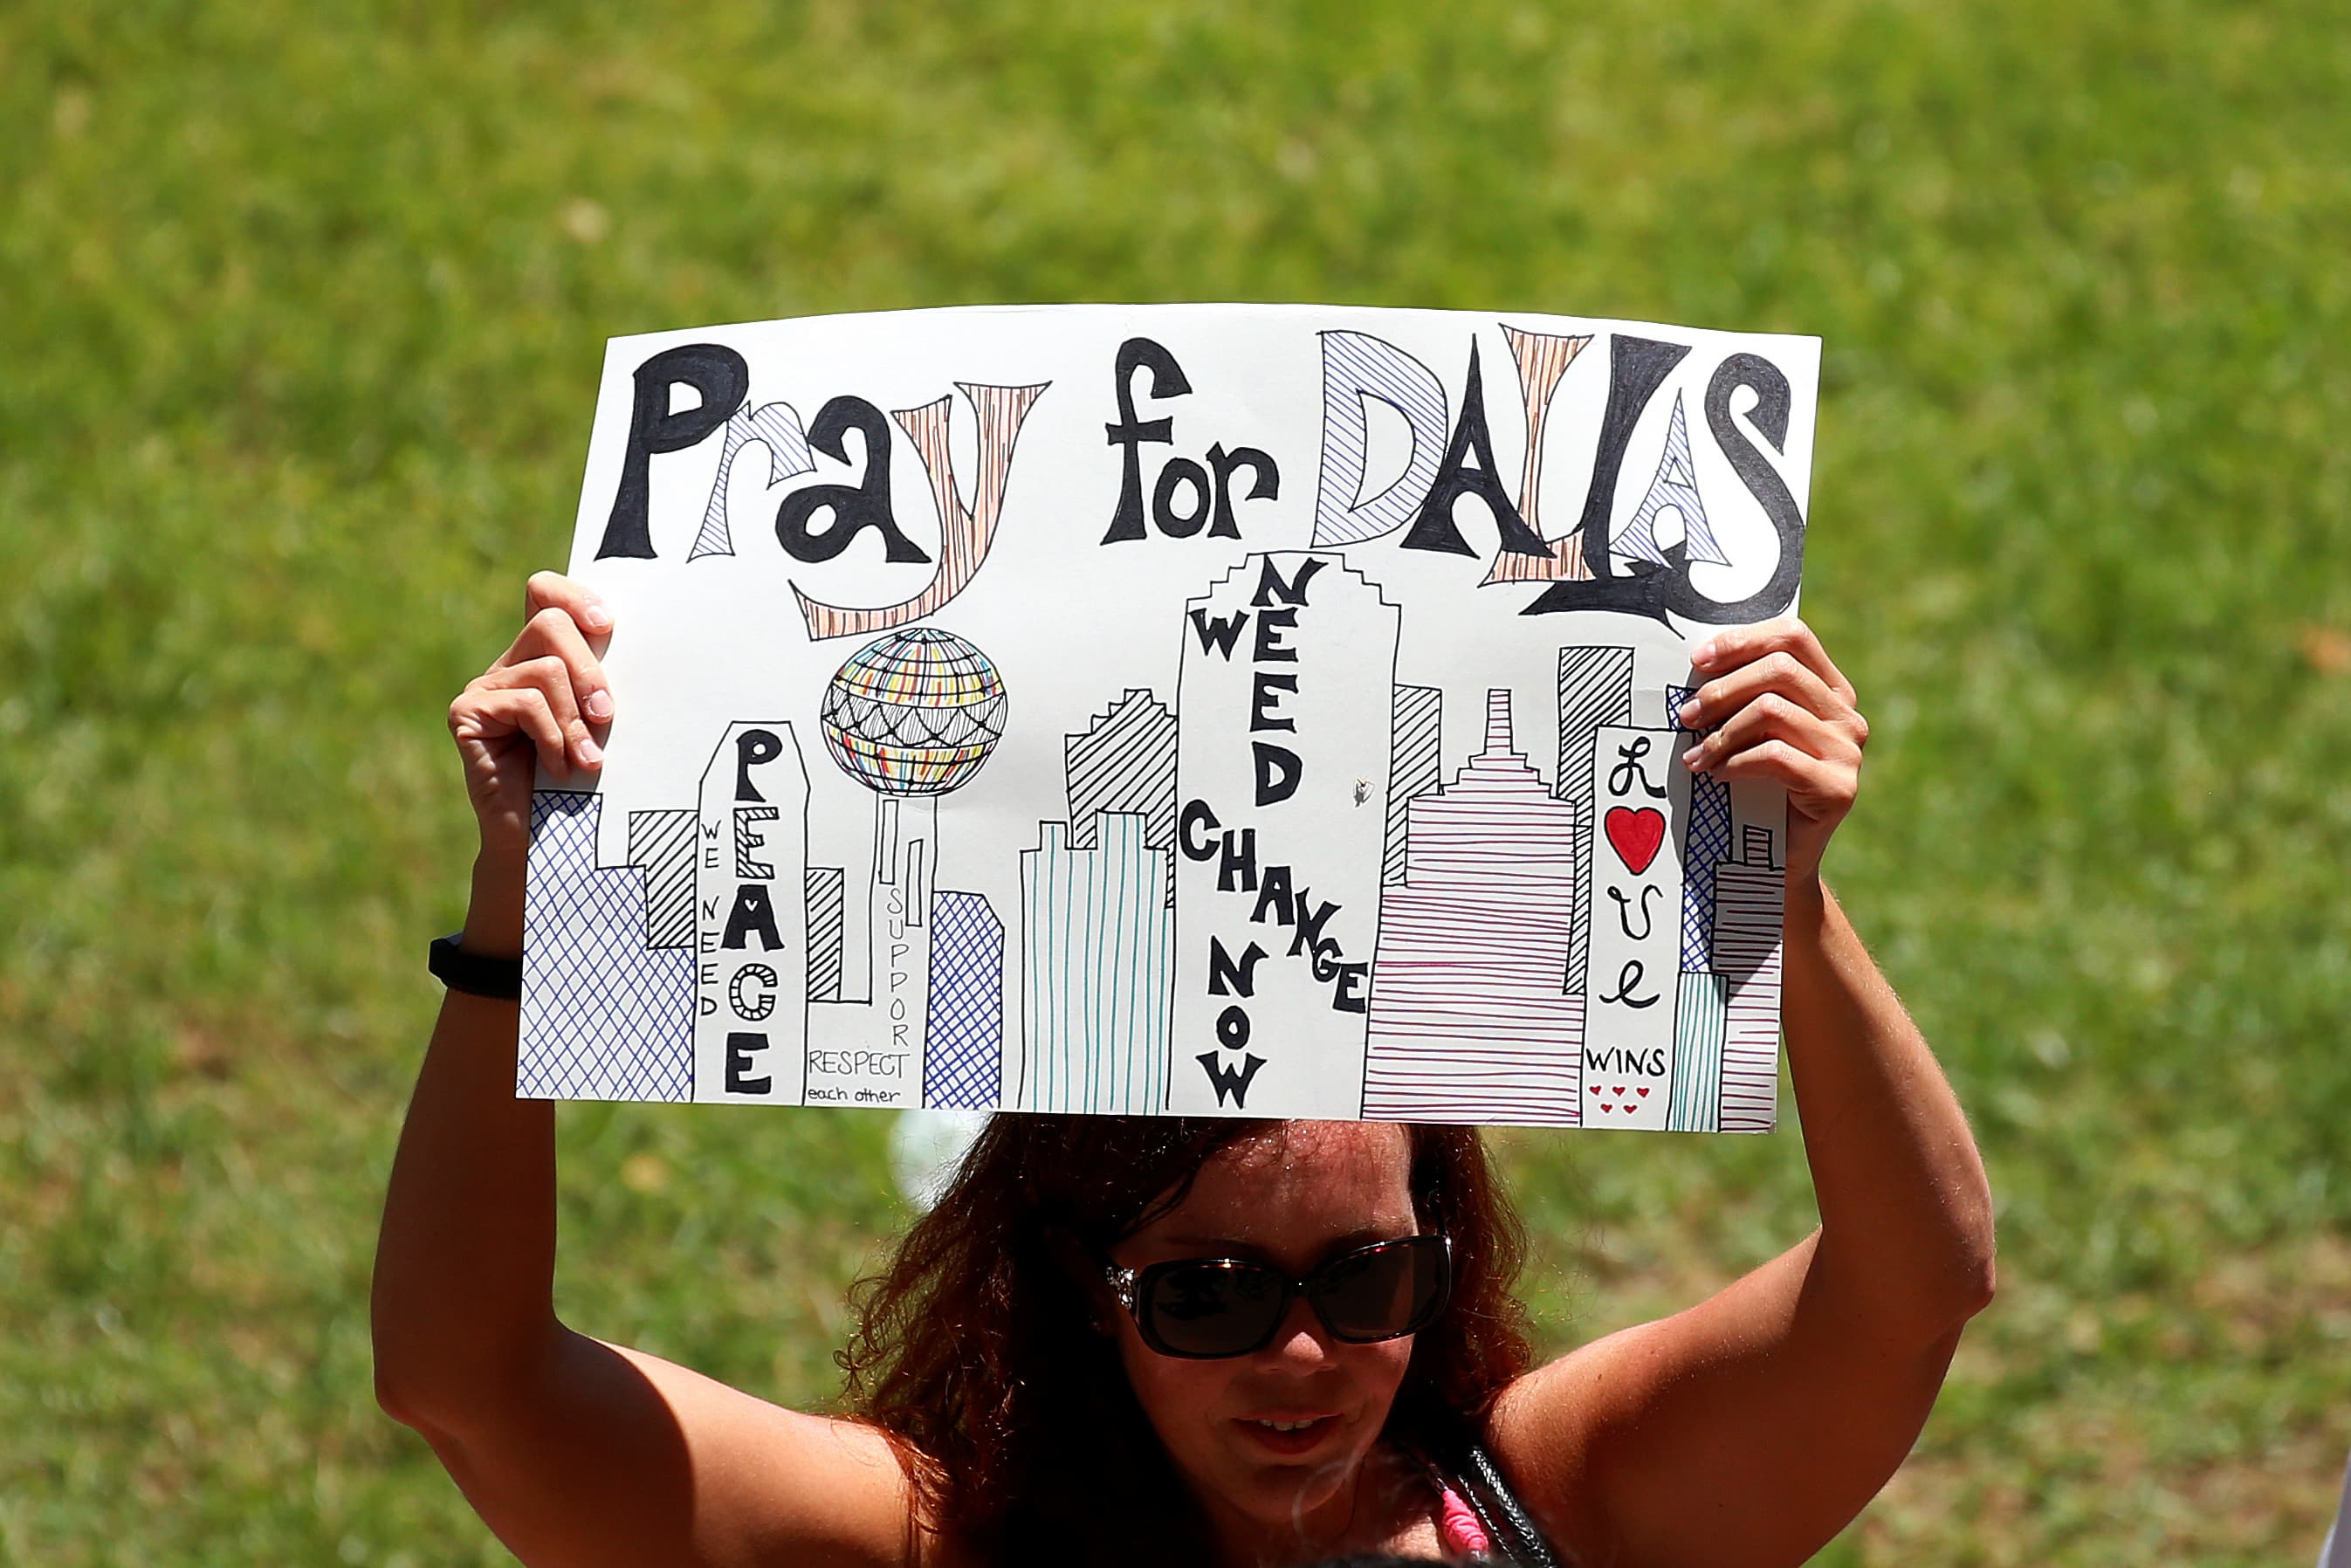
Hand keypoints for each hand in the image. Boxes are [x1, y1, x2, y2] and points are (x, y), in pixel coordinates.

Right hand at [449, 573, 614, 872]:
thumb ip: (603, 685)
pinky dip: (553, 738)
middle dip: (590, 669)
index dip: (574, 595)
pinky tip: (558, 768)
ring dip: (576, 720)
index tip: (607, 626)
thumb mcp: (601, 724)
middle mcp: (509, 665)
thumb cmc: (584, 782)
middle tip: (607, 715)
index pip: (545, 593)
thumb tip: (634, 648)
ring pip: (547, 668)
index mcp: (542, 657)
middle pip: (550, 622)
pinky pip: (526, 703)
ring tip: (585, 760)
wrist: (547, 841)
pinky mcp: (467, 712)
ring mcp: (484, 687)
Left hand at [1676, 618, 1866, 885]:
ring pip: (1773, 709)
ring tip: (1695, 756)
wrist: (1776, 864)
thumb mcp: (1747, 734)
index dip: (1743, 641)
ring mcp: (1847, 752)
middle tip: (1686, 715)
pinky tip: (1718, 775)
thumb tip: (1693, 663)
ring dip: (1721, 732)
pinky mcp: (1838, 788)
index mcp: (1829, 691)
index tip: (1698, 659)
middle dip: (1722, 689)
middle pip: (1780, 669)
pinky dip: (1736, 761)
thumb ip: (1740, 697)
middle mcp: (1846, 716)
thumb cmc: (1753, 791)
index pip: (1794, 637)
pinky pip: (1775, 755)